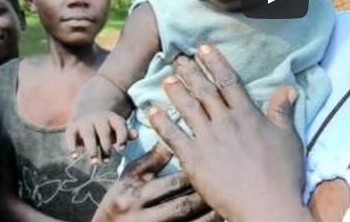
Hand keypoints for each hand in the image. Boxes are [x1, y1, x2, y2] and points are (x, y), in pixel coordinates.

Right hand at [65, 107, 136, 164]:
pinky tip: (74, 156)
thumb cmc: (107, 126)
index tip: (121, 149)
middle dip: (106, 147)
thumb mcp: (116, 128)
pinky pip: (71, 136)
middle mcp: (98, 118)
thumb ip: (126, 134)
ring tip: (94, 163)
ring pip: (89, 134)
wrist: (88, 110)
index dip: (122, 137)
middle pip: (104, 132)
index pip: (120, 126)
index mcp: (112, 118)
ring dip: (92, 149)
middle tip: (107, 162)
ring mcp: (85, 121)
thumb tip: (136, 135)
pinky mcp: (72, 126)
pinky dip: (72, 146)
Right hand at [93, 143, 218, 221]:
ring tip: (227, 201)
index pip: (170, 184)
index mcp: (133, 197)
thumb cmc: (121, 200)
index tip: (215, 163)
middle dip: (205, 195)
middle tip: (228, 180)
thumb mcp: (129, 179)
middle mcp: (142, 219)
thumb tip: (172, 136)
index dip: (194, 174)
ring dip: (211, 215)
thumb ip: (150, 160)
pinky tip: (219, 217)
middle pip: (182, 206)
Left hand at [148, 43, 312, 221]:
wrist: (266, 206)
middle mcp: (225, 122)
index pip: (228, 80)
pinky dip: (161, 123)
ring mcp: (208, 140)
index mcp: (248, 115)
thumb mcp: (288, 139)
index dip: (214, 61)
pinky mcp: (194, 160)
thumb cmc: (282, 175)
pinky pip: (173, 137)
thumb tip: (288, 88)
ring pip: (187, 109)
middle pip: (204, 90)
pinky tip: (152, 111)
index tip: (203, 47)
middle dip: (190, 71)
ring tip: (166, 79)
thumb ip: (283, 112)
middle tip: (177, 57)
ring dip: (175, 92)